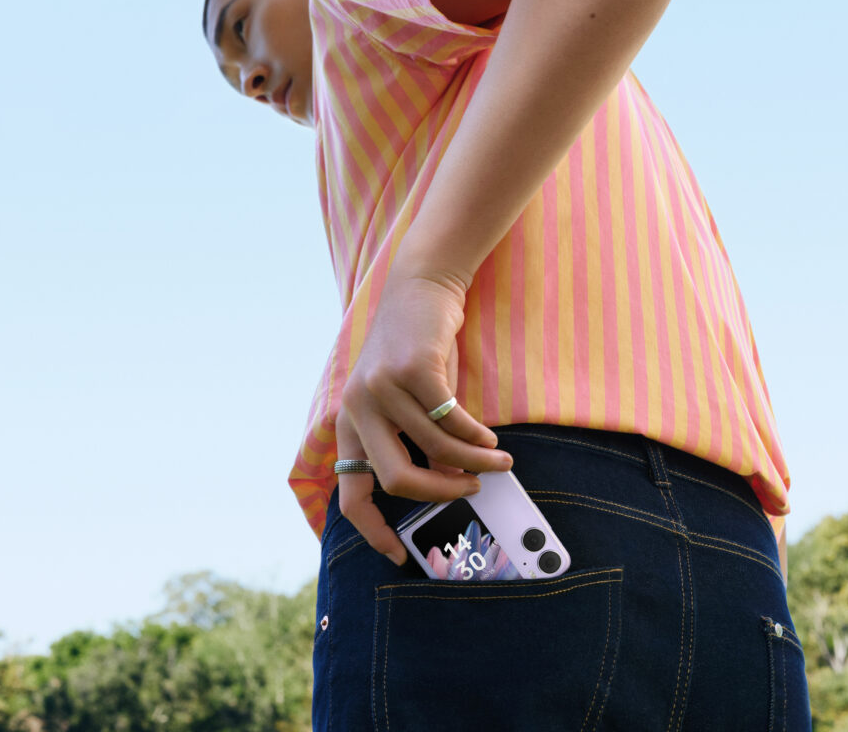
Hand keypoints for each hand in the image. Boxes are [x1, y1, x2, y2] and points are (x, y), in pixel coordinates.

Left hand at [335, 270, 512, 565]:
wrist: (419, 291)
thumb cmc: (416, 354)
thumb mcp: (405, 404)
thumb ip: (415, 443)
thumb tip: (447, 483)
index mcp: (350, 425)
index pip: (351, 493)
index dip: (374, 530)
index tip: (398, 555)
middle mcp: (358, 409)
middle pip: (395, 479)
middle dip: (439, 494)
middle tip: (469, 490)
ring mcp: (383, 387)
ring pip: (435, 448)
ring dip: (474, 462)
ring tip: (497, 462)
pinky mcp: (413, 368)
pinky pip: (451, 419)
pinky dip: (476, 435)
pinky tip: (489, 438)